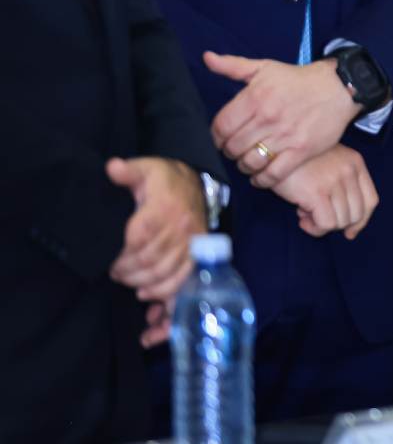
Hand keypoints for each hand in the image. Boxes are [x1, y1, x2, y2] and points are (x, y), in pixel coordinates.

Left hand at [105, 157, 207, 345]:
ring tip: (132, 286)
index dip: (121, 256)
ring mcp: (193, 245)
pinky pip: (186, 284)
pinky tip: (151, 307)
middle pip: (151, 261)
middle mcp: (182, 228)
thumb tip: (112, 168)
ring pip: (168, 276)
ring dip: (145, 287)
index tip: (110, 263)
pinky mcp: (199, 257)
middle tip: (116, 274)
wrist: (194, 183)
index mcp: (165, 209)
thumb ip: (128, 171)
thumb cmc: (163, 179)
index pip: (139, 239)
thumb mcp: (145, 169)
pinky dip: (169, 301)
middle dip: (128, 273)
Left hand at [207, 52, 357, 188]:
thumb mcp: (265, 67)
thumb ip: (232, 65)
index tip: (222, 139)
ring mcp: (285, 136)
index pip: (221, 127)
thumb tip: (207, 58)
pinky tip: (260, 176)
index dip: (216, 137)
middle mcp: (267, 118)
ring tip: (248, 162)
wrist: (339, 87)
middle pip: (233, 147)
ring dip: (244, 166)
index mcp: (254, 98)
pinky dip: (262, 180)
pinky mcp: (301, 151)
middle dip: (230, 151)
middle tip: (236, 150)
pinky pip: (273, 174)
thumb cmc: (299, 79)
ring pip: (250, 162)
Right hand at [272, 144, 378, 239]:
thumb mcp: (327, 163)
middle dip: (337, 224)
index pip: (371, 201)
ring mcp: (334, 181)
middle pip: (357, 214)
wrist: (270, 151)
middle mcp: (349, 171)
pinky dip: (315, 229)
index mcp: (355, 162)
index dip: (361, 221)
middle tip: (315, 216)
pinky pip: (326, 224)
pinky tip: (302, 219)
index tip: (349, 232)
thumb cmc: (297, 160)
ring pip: (341, 222)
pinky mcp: (317, 192)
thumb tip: (348, 227)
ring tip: (305, 214)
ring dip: (322, 225)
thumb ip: (341, 185)